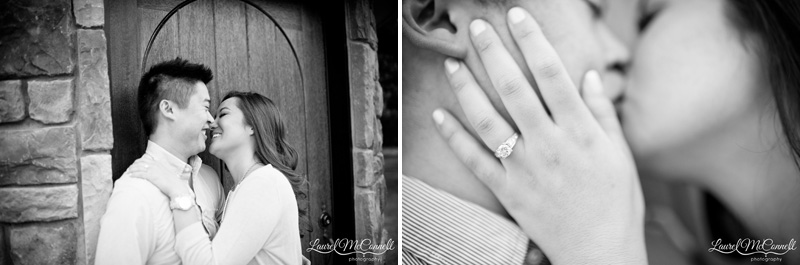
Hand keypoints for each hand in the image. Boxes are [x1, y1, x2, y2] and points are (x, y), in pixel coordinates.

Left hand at [125, 157, 190, 198]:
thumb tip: (156, 175)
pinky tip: (130, 176)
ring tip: (127, 173)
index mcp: (159, 163)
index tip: (134, 165)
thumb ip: (161, 172)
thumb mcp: (167, 174)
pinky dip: (134, 174)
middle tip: (129, 169)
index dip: (138, 162)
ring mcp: (154, 170)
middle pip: (140, 162)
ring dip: (132, 169)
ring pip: (139, 167)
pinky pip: (140, 174)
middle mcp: (156, 165)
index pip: (145, 159)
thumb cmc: (173, 183)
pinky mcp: (152, 176)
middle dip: (133, 165)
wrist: (177, 187)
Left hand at [434, 7, 645, 264]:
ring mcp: (524, 167)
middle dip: (494, 53)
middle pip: (515, 89)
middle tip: (477, 28)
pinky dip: (454, 137)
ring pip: (489, 120)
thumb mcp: (620, 153)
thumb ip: (602, 112)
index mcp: (580, 130)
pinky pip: (474, 160)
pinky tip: (439, 115)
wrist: (600, 251)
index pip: (552, 74)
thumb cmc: (615, 201)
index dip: (533, 40)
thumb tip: (588, 75)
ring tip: (452, 65)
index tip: (519, 16)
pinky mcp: (507, 190)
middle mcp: (549, 143)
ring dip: (467, 90)